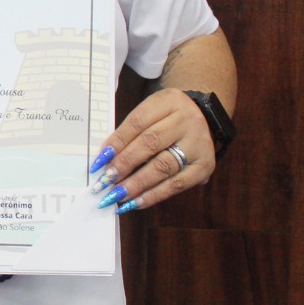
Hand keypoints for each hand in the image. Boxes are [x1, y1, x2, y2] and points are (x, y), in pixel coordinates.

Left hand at [89, 89, 214, 213]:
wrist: (204, 118)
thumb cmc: (166, 118)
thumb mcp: (149, 112)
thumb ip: (129, 132)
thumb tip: (105, 161)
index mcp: (169, 101)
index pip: (138, 122)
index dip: (116, 142)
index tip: (98, 162)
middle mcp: (186, 121)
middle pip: (150, 144)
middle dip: (124, 165)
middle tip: (105, 181)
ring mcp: (198, 144)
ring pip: (163, 167)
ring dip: (136, 184)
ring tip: (116, 195)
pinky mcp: (205, 166)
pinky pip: (177, 184)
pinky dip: (154, 195)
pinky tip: (135, 202)